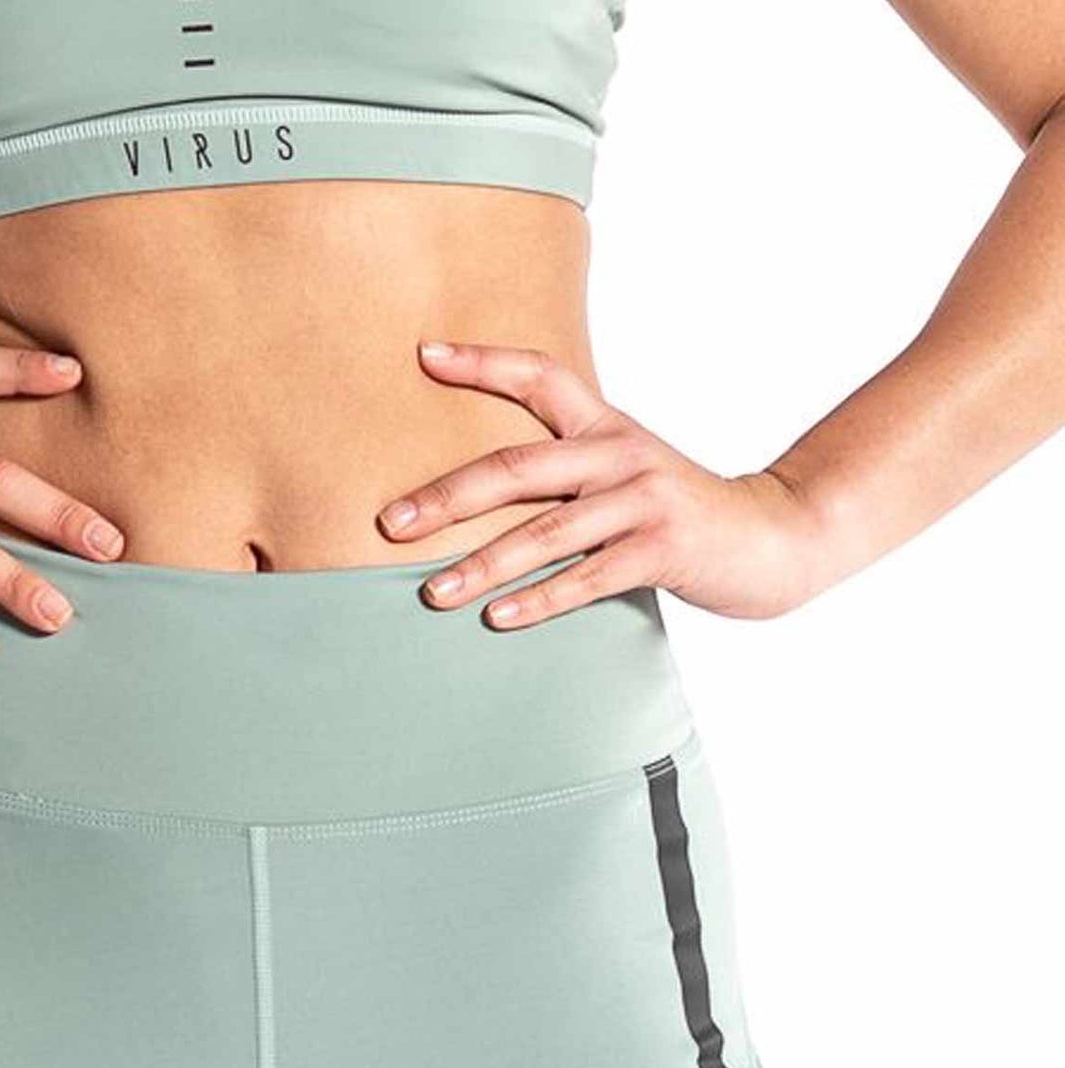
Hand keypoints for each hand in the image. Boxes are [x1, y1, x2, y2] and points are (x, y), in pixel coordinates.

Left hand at [377, 342, 826, 630]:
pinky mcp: (661, 549)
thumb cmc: (677, 513)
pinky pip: (587, 578)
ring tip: (433, 592)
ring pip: (546, 532)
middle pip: (518, 467)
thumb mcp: (625, 472)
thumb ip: (565, 472)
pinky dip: (539, 601)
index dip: (482, 362)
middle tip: (391, 524)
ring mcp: (642, 501)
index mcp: (604, 427)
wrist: (771, 539)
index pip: (539, 376)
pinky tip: (498, 618)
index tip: (424, 355)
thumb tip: (474, 493)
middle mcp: (619, 454)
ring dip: (482, 565)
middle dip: (448, 498)